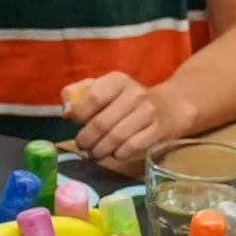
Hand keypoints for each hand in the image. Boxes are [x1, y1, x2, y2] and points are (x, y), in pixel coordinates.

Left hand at [64, 74, 191, 170]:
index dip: (79, 114)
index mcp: (118, 80)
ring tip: (94, 153)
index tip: (75, 122)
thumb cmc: (127, 100)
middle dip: (86, 139)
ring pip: (115, 138)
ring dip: (99, 150)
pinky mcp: (158, 130)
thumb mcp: (104, 88)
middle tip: (82, 145)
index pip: (93, 97)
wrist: (169, 107)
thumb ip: (79, 94)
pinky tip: (115, 154)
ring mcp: (148, 112)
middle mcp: (134, 93)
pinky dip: (118, 154)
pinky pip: (131, 147)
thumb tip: (66, 110)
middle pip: (101, 122)